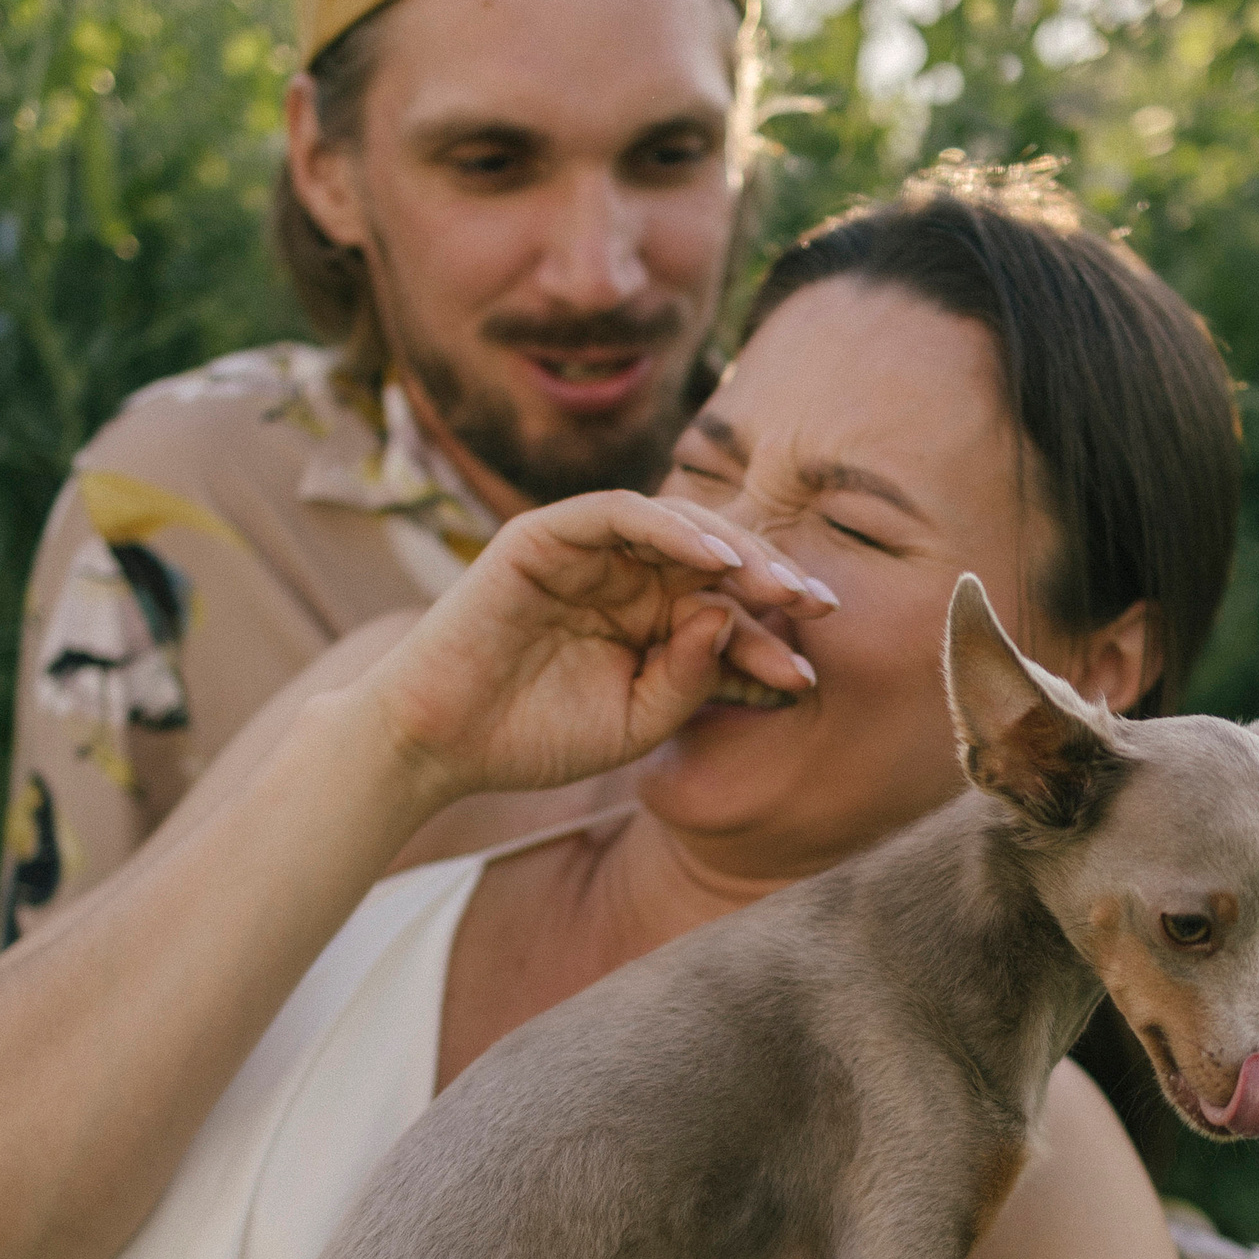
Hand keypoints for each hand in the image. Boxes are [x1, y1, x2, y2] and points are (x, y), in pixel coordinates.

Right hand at [350, 491, 831, 798]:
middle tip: (818, 607)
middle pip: (714, 561)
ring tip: (776, 583)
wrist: (440, 744)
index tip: (809, 673)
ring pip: (677, 527)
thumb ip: (691, 677)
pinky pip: (620, 513)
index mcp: (648, 621)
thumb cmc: (534, 736)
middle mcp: (625, 578)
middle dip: (770, 580)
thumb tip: (733, 619)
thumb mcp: (637, 720)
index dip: (770, 639)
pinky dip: (671, 527)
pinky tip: (714, 557)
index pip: (724, 615)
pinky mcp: (547, 534)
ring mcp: (587, 552)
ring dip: (732, 548)